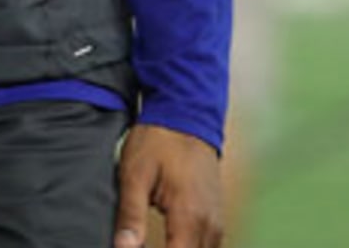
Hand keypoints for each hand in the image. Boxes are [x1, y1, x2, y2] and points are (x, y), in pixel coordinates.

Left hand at [115, 123, 223, 247]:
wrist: (187, 114)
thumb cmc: (158, 141)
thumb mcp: (134, 174)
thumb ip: (131, 215)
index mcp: (190, 216)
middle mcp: (210, 224)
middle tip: (137, 243)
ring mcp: (217, 221)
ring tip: (148, 241)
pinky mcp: (216, 216)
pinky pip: (206, 246)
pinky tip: (169, 243)